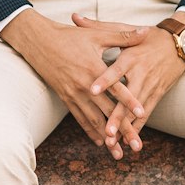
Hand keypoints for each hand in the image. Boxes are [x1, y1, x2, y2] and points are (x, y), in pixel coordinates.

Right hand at [0, 9, 148, 158]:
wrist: (38, 42)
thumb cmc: (68, 36)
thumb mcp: (96, 34)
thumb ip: (123, 35)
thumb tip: (146, 31)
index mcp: (94, 69)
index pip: (116, 88)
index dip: (130, 101)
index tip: (143, 114)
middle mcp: (85, 86)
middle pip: (108, 111)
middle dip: (123, 130)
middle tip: (137, 146)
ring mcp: (74, 94)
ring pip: (94, 120)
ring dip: (108, 138)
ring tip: (119, 154)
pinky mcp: (65, 98)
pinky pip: (79, 119)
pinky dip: (90, 131)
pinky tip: (100, 142)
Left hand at [70, 13, 184, 147]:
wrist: (179, 44)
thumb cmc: (148, 37)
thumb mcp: (125, 28)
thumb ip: (98, 26)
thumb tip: (74, 17)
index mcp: (131, 57)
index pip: (116, 70)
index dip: (104, 80)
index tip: (92, 90)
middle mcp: (141, 74)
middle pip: (128, 98)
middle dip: (118, 116)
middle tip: (107, 131)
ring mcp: (150, 87)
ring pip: (137, 111)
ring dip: (127, 128)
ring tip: (115, 143)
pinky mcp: (156, 95)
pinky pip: (146, 114)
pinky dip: (137, 128)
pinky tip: (128, 141)